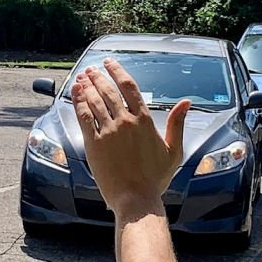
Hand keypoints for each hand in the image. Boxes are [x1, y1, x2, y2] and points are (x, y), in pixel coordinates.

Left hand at [70, 61, 189, 219]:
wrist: (136, 198)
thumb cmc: (155, 179)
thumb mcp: (173, 151)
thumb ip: (177, 124)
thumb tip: (186, 102)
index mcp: (145, 121)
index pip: (129, 87)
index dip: (117, 71)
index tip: (109, 63)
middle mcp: (125, 122)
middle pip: (108, 90)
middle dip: (98, 77)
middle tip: (91, 69)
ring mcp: (108, 132)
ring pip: (94, 101)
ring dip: (87, 86)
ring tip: (82, 77)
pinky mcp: (93, 144)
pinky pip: (83, 117)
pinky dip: (78, 102)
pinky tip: (75, 93)